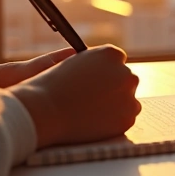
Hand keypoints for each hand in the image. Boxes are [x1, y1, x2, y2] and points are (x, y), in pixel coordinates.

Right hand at [9, 45, 140, 147]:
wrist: (45, 112)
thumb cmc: (51, 86)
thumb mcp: (73, 63)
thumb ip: (92, 63)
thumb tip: (103, 70)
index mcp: (111, 54)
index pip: (117, 60)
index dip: (105, 72)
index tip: (96, 82)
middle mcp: (126, 73)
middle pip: (126, 79)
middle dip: (114, 88)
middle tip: (94, 99)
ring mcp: (129, 96)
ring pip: (129, 100)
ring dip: (116, 104)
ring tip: (91, 111)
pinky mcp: (128, 118)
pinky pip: (126, 118)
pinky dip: (114, 121)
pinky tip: (95, 121)